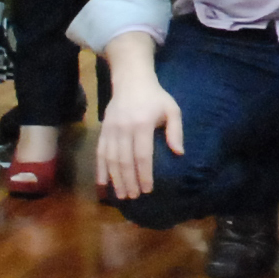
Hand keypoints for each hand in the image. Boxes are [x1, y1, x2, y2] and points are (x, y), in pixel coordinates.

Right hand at [93, 75, 183, 201]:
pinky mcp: (102, 130)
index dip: (144, 174)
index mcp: (142, 123)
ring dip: (115, 179)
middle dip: (129, 181)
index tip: (147, 189)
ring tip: (121, 195)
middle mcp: (124, 128)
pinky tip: (102, 183)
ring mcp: (111, 129)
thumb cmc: (155, 97)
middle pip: (124, 160)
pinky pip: (99, 152)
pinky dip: (99, 169)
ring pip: (110, 159)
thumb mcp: (172, 109)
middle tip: (134, 197)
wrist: (131, 80)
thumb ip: (175, 131)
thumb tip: (179, 153)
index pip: (142, 154)